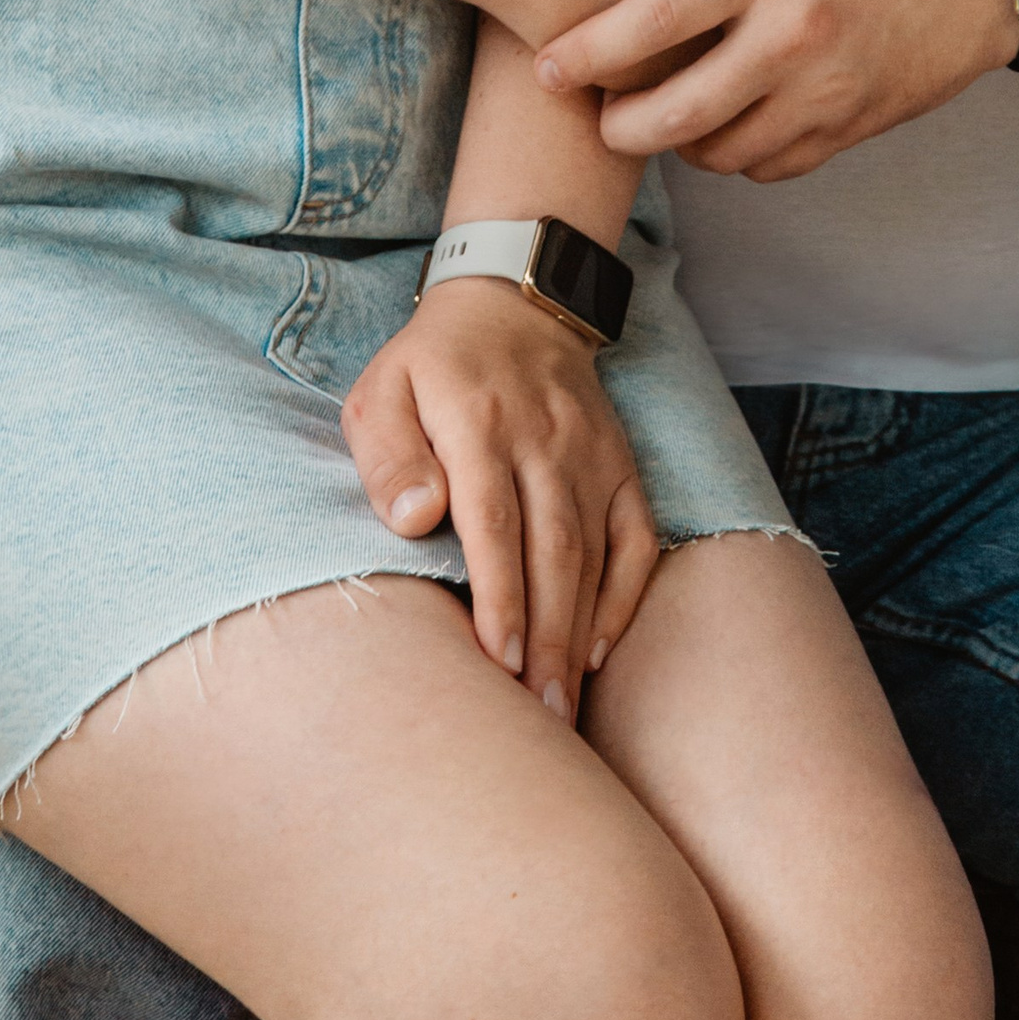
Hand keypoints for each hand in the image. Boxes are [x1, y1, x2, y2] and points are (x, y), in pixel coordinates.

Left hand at [340, 277, 658, 721]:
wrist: (513, 301)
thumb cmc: (431, 365)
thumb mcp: (381, 392)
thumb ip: (389, 457)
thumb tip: (415, 519)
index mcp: (479, 425)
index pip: (495, 524)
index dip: (500, 598)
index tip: (500, 664)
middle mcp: (544, 441)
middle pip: (553, 551)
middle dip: (549, 640)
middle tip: (540, 717)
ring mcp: (591, 453)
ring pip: (595, 553)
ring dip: (582, 633)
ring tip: (566, 707)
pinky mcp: (619, 462)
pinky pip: (637, 535)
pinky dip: (628, 593)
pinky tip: (605, 647)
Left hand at [534, 0, 1018, 178]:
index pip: (658, 20)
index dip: (592, 51)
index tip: (551, 66)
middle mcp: (796, 33)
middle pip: (680, 112)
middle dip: (622, 126)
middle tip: (597, 115)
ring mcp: (829, 88)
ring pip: (725, 152)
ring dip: (680, 144)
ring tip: (660, 118)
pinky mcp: (857, 123)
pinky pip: (775, 165)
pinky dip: (739, 157)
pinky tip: (725, 127)